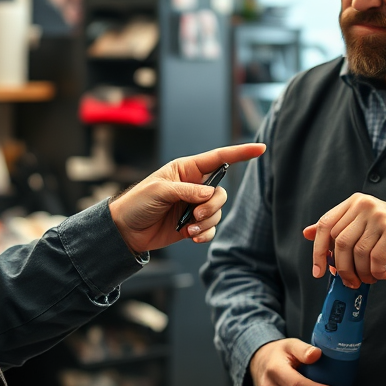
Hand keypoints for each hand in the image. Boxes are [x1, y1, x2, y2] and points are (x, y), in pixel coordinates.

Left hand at [108, 143, 264, 252]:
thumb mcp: (160, 191)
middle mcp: (194, 186)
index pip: (219, 158)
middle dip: (213, 205)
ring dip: (207, 222)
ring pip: (217, 212)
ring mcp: (194, 206)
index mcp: (186, 170)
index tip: (260, 148)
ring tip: (190, 228)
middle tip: (196, 215)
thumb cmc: (138, 202)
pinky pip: (211, 228)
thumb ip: (187, 191)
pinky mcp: (192, 225)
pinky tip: (192, 236)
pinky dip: (205, 234)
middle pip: (220, 192)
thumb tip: (210, 195)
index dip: (240, 153)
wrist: (125, 230)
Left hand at [303, 195, 385, 286]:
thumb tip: (307, 233)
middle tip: (349, 281)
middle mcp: (366, 206)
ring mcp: (380, 218)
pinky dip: (375, 272)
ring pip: (356, 254)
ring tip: (368, 278)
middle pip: (339, 243)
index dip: (317, 251)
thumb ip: (338, 228)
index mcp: (355, 202)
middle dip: (341, 268)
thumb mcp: (364, 226)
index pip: (325, 225)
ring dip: (360, 273)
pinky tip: (382, 273)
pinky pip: (374, 260)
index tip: (318, 272)